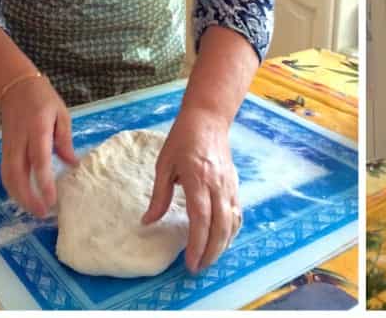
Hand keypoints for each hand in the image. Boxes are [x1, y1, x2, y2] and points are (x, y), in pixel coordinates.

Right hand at [0, 76, 78, 217]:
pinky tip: (23, 198)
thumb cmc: (43, 100)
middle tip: (43, 213)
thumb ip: (65, 140)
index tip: (52, 200)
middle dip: (28, 197)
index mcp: (37, 130)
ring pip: (8, 177)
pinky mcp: (4, 150)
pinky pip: (6, 173)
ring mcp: (9, 147)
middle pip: (18, 175)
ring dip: (19, 197)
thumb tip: (73, 164)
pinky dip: (13, 188)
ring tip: (35, 210)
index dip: (44, 183)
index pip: (39, 161)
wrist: (15, 88)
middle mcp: (19, 142)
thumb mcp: (62, 114)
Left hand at [142, 108, 239, 272]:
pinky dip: (232, 230)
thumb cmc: (183, 138)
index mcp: (198, 179)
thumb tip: (148, 221)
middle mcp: (218, 184)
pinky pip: (237, 212)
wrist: (209, 118)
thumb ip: (159, 195)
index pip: (201, 218)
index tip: (191, 262)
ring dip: (223, 244)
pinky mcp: (235, 183)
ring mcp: (229, 184)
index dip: (197, 243)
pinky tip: (222, 240)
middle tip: (198, 268)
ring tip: (209, 258)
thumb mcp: (164, 164)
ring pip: (232, 221)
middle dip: (211, 251)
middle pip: (221, 226)